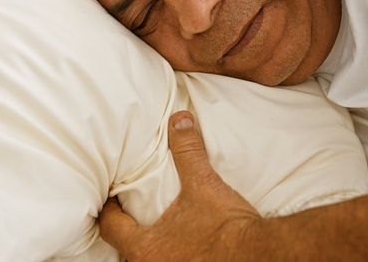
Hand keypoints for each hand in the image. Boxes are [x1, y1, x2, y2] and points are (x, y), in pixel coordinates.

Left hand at [99, 111, 262, 261]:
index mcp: (146, 248)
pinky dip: (169, 255)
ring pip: (147, 260)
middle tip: (131, 210)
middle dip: (128, 230)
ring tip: (156, 227)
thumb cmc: (226, 226)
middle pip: (126, 248)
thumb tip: (179, 121)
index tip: (110, 198)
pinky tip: (181, 244)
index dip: (109, 210)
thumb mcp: (203, 184)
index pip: (112, 228)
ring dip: (150, 245)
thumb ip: (187, 151)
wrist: (259, 252)